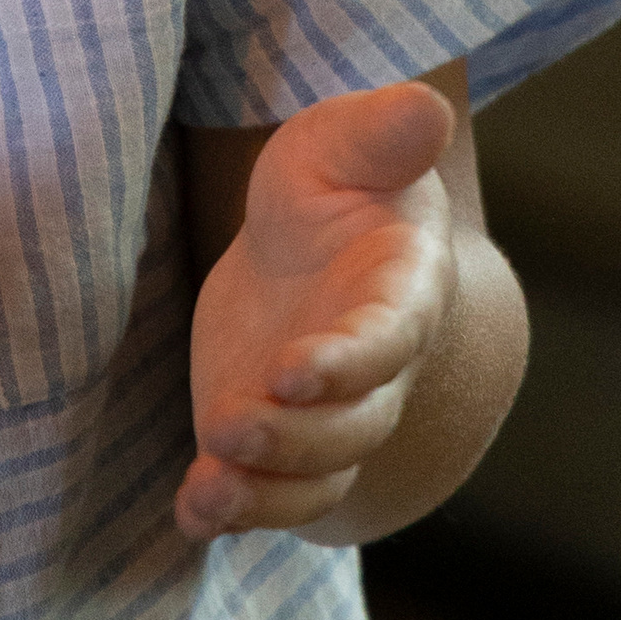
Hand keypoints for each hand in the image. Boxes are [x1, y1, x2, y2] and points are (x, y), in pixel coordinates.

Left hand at [177, 82, 456, 542]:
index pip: (387, 341)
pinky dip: (230, 511)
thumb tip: (427, 105)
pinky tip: (193, 514)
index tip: (294, 372)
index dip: (347, 364)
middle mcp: (374, 372)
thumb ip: (383, 132)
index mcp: (401, 295)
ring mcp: (325, 414)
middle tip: (229, 426)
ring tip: (209, 492)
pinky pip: (269, 494)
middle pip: (353, 429)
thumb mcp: (345, 141)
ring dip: (264, 492)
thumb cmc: (338, 182)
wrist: (314, 238)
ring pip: (316, 478)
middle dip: (295, 438)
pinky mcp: (274, 435)